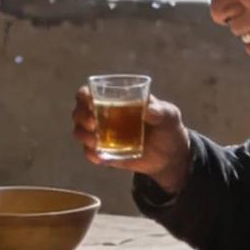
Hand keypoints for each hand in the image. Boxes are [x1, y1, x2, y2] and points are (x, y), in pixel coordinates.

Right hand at [72, 86, 191, 191]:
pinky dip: (92, 155)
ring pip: (80, 132)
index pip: (89, 93)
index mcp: (114, 99)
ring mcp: (102, 136)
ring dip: (83, 135)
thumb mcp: (169, 116)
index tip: (90, 101)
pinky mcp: (105, 154)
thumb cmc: (168, 128)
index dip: (84, 96)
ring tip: (96, 141)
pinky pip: (90, 154)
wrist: (171, 156)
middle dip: (81, 116)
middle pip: (79, 112)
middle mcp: (102, 115)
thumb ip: (160, 111)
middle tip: (93, 123)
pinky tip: (101, 156)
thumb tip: (148, 109)